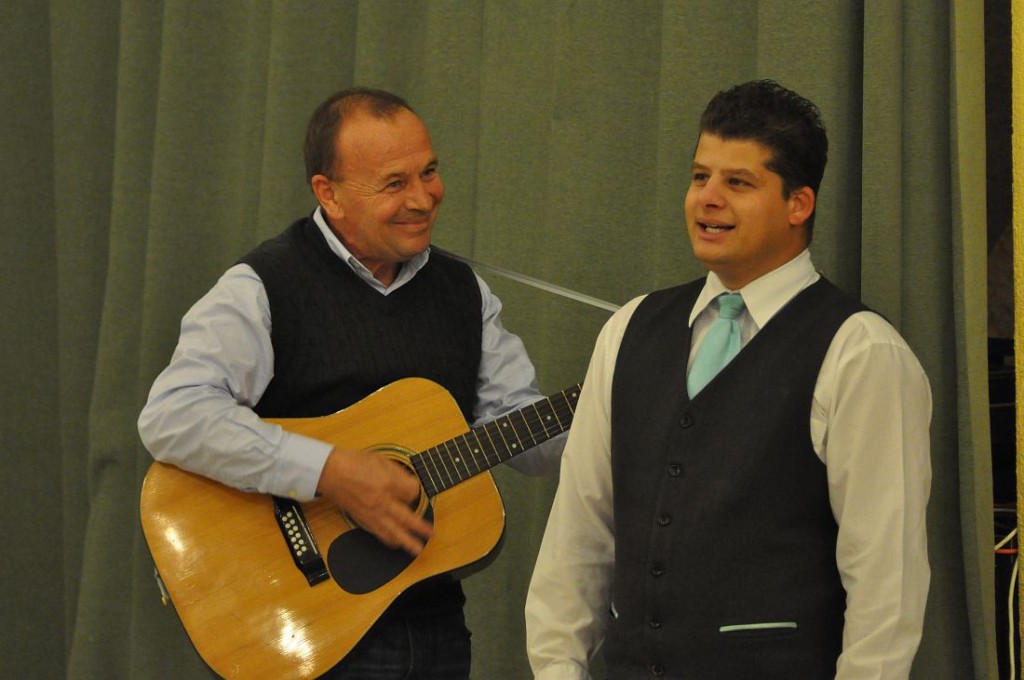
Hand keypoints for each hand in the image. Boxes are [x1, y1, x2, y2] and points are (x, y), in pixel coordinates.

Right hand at [316, 447, 432, 554]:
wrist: (332, 473)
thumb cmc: (353, 463)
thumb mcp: (381, 459)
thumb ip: (398, 473)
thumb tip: (409, 484)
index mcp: (387, 483)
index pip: (412, 492)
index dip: (416, 490)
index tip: (414, 489)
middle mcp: (382, 501)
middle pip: (407, 518)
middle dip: (420, 527)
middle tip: (430, 533)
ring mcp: (372, 513)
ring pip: (393, 532)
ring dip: (407, 542)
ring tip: (417, 549)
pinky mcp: (363, 519)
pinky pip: (379, 534)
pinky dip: (389, 540)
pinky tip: (396, 543)